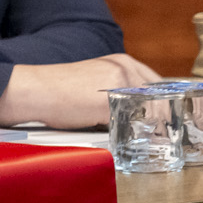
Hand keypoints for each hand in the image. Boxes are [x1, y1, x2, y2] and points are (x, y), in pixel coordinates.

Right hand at [0, 54, 161, 128]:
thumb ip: (119, 89)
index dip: (164, 105)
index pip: (158, 85)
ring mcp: (118, 85)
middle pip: (158, 100)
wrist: (34, 90)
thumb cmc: (59, 89)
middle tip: (162, 136)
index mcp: (122, 62)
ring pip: (147, 113)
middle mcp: (124, 69)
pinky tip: (124, 140)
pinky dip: (129, 134)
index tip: (167, 119)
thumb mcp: (95, 80)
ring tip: (144, 141)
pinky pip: (128, 124)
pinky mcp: (108, 104)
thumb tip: (141, 111)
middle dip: (161, 119)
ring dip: (148, 129)